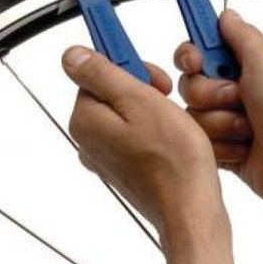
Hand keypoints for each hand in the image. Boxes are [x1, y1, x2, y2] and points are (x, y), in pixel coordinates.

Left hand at [62, 46, 223, 237]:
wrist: (190, 208)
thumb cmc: (173, 160)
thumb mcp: (139, 100)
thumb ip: (101, 73)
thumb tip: (72, 55)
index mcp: (85, 119)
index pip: (97, 71)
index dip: (129, 66)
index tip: (151, 73)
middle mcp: (88, 140)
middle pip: (111, 92)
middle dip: (142, 88)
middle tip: (166, 97)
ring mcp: (106, 156)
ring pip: (126, 114)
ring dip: (151, 109)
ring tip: (172, 122)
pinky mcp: (124, 168)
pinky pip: (136, 135)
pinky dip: (154, 131)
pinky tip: (171, 140)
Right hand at [175, 9, 262, 212]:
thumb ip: (241, 34)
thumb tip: (227, 15)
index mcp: (247, 65)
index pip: (204, 49)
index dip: (193, 53)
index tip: (196, 60)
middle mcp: (237, 91)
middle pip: (191, 84)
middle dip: (210, 93)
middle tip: (236, 97)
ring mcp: (230, 121)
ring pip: (194, 116)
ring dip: (220, 122)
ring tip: (247, 128)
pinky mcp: (226, 148)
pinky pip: (202, 143)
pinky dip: (223, 146)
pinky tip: (245, 147)